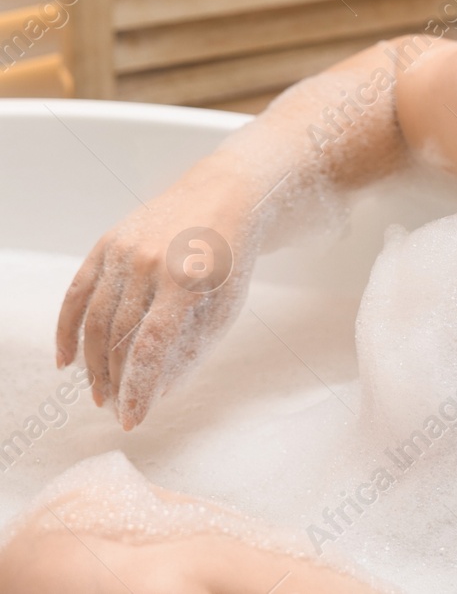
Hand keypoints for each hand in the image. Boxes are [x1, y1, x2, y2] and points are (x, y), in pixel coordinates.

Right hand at [55, 168, 257, 429]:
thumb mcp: (226, 307)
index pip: (150, 347)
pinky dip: (67, 329)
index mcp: (186, 280)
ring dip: (92, 364)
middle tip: (115, 408)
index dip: (137, 388)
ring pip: (95, 320)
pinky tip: (67, 361)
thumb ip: (191, 349)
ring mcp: (124, 250)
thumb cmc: (229, 261)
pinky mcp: (107, 243)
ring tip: (99, 392)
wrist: (225, 196)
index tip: (132, 420)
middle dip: (115, 380)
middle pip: (118, 337)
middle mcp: (149, 263)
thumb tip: (155, 394)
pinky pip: (77, 292)